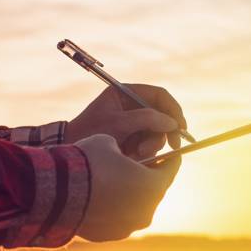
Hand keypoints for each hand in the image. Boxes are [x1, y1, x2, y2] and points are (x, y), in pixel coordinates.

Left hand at [65, 84, 187, 159]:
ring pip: (156, 132)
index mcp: (125, 93)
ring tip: (137, 153)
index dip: (173, 109)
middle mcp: (131, 106)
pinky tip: (132, 156)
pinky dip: (144, 152)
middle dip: (163, 131)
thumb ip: (147, 119)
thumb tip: (173, 123)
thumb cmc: (89, 132)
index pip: (159, 95)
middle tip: (172, 146)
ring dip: (152, 144)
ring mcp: (131, 124)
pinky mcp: (130, 140)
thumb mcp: (119, 123)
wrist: (70, 152)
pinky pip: (147, 144)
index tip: (181, 126)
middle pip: (161, 115)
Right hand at [75, 134, 180, 240]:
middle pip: (154, 190)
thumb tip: (119, 154)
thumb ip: (123, 149)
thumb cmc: (87, 162)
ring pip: (136, 207)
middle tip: (143, 165)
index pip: (171, 168)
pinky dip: (114, 209)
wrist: (56, 193)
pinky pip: (118, 218)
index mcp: (153, 186)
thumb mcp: (108, 143)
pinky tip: (101, 197)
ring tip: (118, 182)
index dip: (171, 157)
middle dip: (149, 176)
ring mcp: (128, 227)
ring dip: (131, 195)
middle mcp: (146, 211)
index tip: (170, 153)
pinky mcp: (110, 235)